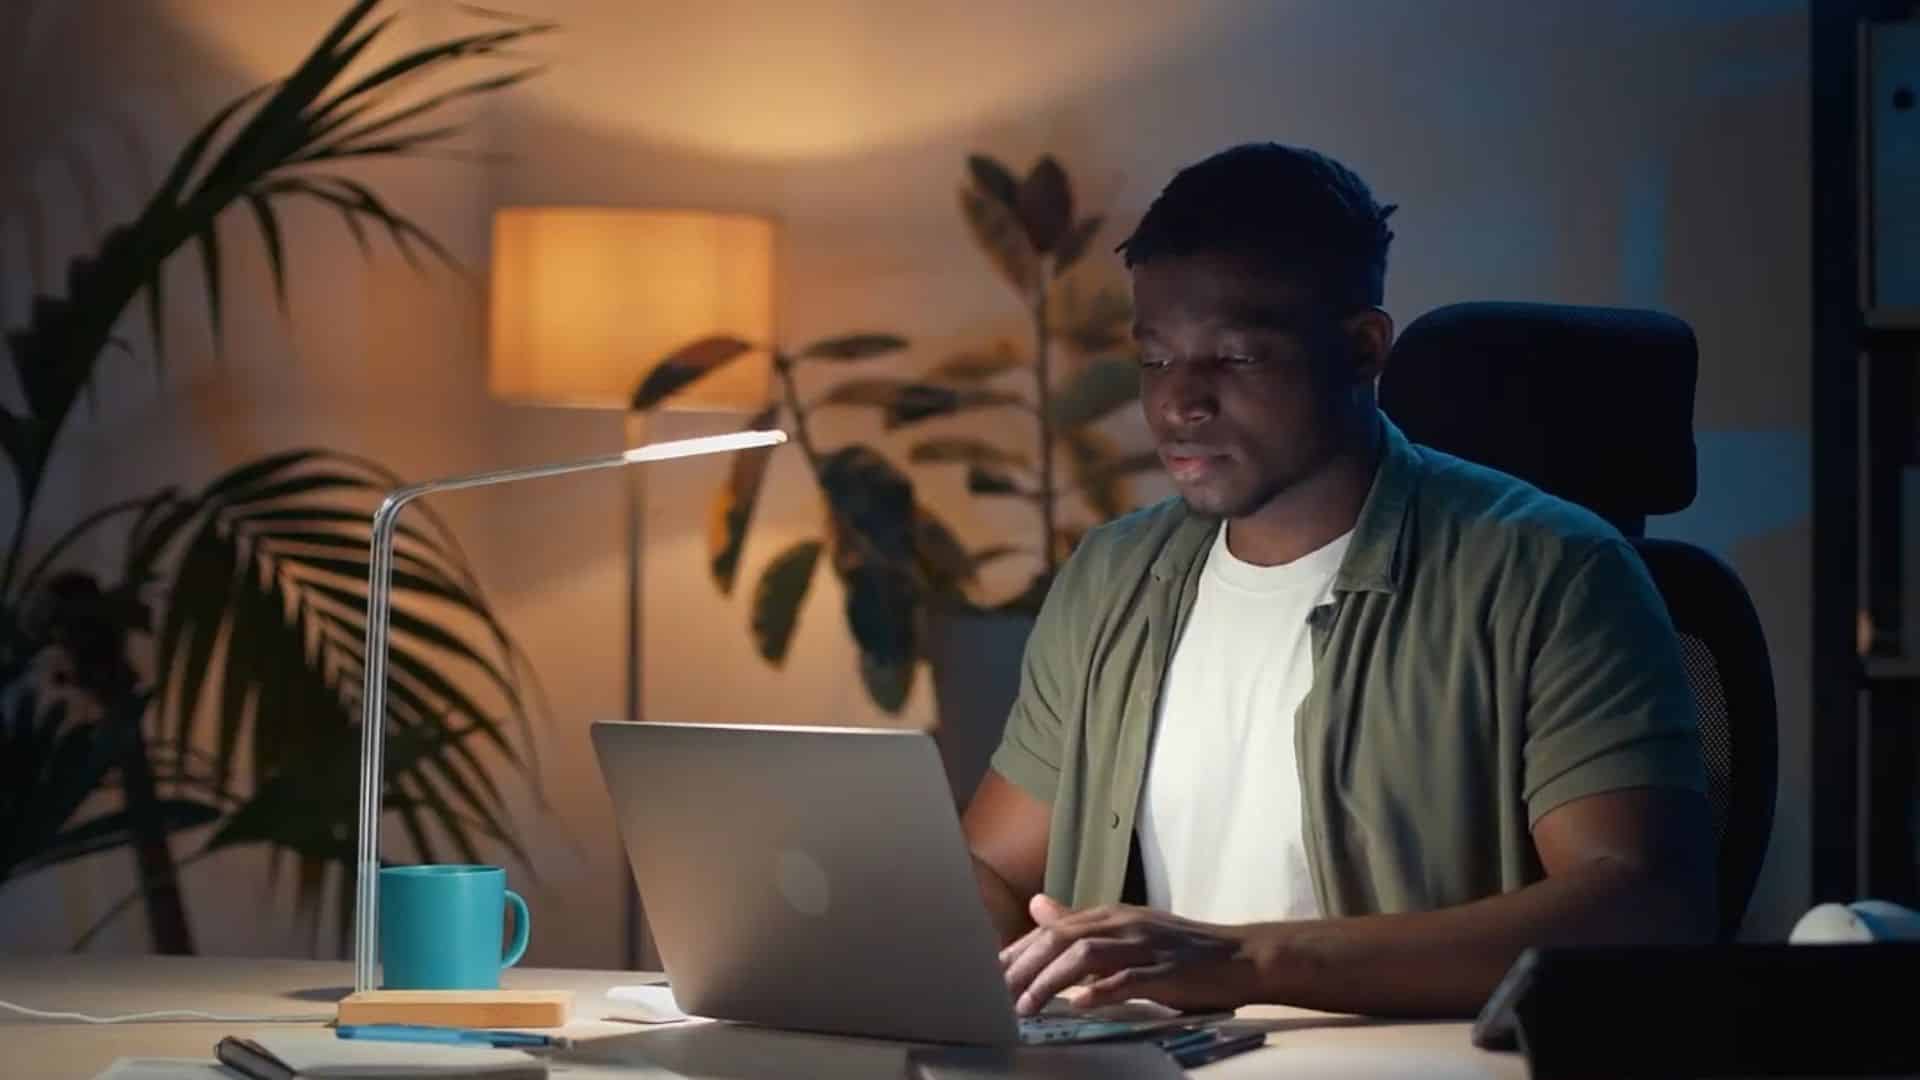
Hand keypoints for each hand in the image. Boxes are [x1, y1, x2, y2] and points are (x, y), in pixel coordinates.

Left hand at [999, 894, 1256, 1015]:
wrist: (1240, 956)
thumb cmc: (1179, 950)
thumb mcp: (1125, 929)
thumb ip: (1080, 923)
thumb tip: (1036, 907)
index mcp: (1110, 915)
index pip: (1053, 929)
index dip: (1019, 951)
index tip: (990, 974)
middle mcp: (1123, 923)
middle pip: (1062, 938)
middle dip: (1025, 966)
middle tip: (996, 994)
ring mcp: (1145, 945)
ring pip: (1088, 955)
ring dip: (1052, 980)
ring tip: (1027, 1005)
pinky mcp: (1167, 971)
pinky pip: (1130, 979)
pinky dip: (1102, 991)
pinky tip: (1080, 1004)